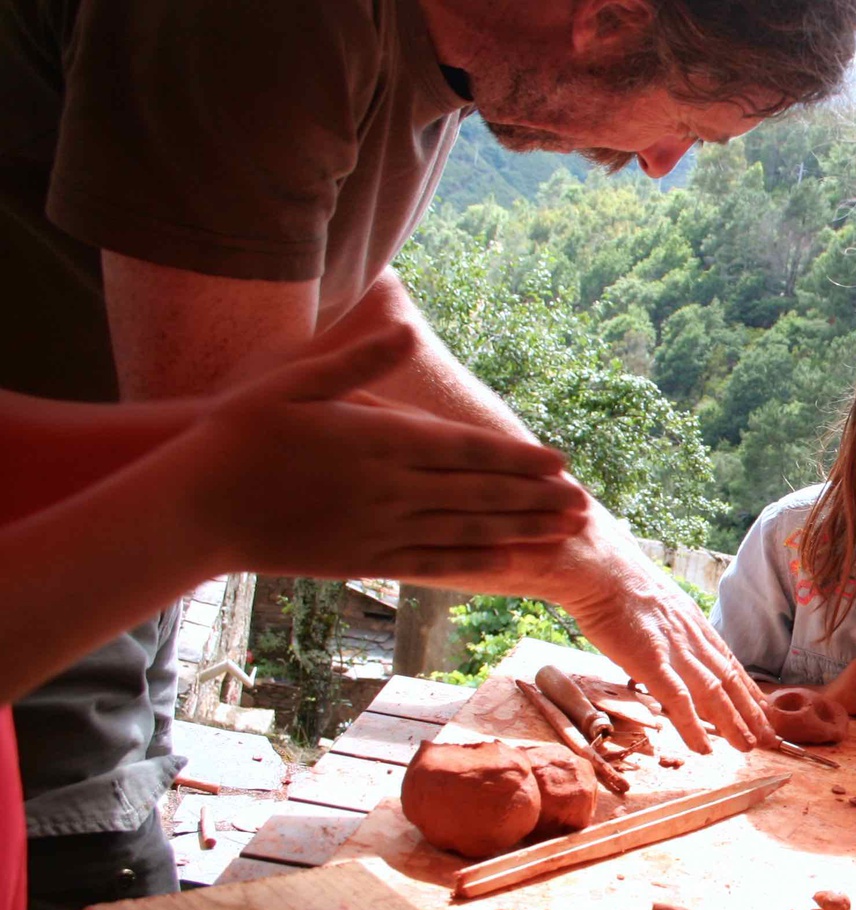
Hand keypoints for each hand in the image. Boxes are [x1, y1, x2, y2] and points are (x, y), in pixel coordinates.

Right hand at [183, 333, 587, 578]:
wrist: (197, 506)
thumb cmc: (240, 434)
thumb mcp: (295, 381)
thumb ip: (358, 359)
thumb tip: (405, 327)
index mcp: (381, 441)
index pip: (469, 450)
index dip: (520, 459)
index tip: (562, 463)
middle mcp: (391, 488)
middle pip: (481, 495)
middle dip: (538, 500)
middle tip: (587, 505)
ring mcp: (380, 527)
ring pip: (468, 531)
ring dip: (522, 532)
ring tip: (566, 534)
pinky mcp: (364, 558)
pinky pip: (432, 562)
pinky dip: (475, 563)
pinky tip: (509, 565)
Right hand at [423, 503, 773, 755]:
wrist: (597, 565)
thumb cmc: (612, 578)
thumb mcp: (649, 600)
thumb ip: (660, 622)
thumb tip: (656, 636)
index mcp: (691, 622)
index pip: (727, 660)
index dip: (746, 687)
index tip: (761, 707)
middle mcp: (692, 637)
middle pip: (730, 680)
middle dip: (752, 712)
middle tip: (771, 737)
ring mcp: (675, 650)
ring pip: (715, 694)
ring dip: (734, 724)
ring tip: (749, 748)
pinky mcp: (653, 661)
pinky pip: (680, 701)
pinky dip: (695, 727)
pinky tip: (704, 749)